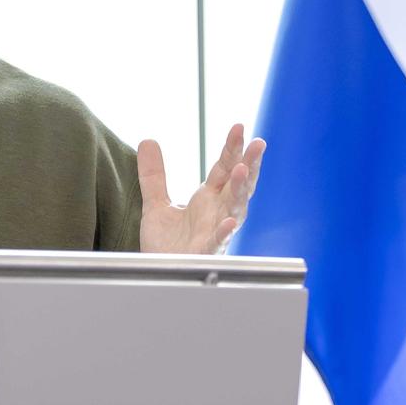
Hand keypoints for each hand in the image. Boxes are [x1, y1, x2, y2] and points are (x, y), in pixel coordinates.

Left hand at [137, 124, 264, 254]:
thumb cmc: (164, 246)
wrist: (155, 276)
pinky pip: (217, 243)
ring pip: (234, 210)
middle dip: (249, 164)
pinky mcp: (205, 253)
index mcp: (208, 200)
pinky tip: (229, 223)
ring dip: (240, 191)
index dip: (232, 149)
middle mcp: (217, 214)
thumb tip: (148, 140)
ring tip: (244, 170)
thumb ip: (154, 175)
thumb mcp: (155, 204)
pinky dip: (224, 233)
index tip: (239, 128)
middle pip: (238, 185)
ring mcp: (214, 233)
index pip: (224, 169)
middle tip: (258, 143)